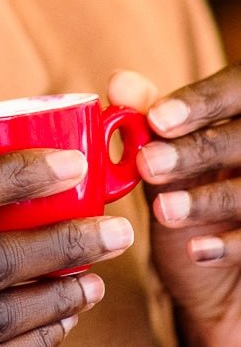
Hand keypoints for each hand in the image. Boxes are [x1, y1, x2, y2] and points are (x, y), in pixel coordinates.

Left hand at [111, 67, 240, 346]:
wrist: (218, 263)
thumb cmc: (192, 185)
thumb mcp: (168, 151)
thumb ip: (146, 114)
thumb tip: (118, 83)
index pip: (229, 91)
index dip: (196, 103)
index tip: (156, 120)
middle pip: (240, 138)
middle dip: (193, 152)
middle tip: (147, 165)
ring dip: (204, 200)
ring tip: (163, 210)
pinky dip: (227, 245)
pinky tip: (195, 250)